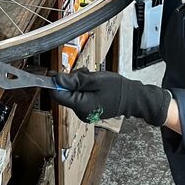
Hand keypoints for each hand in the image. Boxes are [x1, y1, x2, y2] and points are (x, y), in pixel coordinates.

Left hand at [53, 68, 171, 126]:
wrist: (132, 97)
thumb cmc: (117, 88)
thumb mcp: (94, 80)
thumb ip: (74, 80)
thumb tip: (57, 79)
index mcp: (81, 106)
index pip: (57, 95)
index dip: (53, 82)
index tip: (52, 72)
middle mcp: (80, 112)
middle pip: (64, 93)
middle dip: (70, 81)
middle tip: (83, 73)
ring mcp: (84, 112)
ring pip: (71, 93)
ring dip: (77, 83)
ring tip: (90, 78)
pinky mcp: (88, 109)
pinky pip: (78, 96)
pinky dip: (82, 88)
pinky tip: (92, 83)